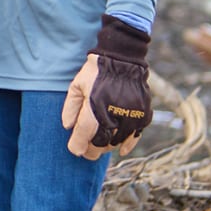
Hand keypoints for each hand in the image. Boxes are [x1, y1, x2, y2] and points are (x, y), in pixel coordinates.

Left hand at [62, 16, 153, 159]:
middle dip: (91, 151)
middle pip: (100, 143)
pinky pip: (135, 136)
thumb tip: (68, 127)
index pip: (83, 136)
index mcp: (94, 109)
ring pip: (117, 142)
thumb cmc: (95, 73)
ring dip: (107, 147)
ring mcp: (130, 116)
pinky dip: (128, 145)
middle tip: (86, 151)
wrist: (123, 59)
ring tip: (100, 145)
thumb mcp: (76, 86)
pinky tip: (121, 150)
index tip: (75, 149)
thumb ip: (70, 108)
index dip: (77, 146)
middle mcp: (113, 115)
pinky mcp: (142, 115)